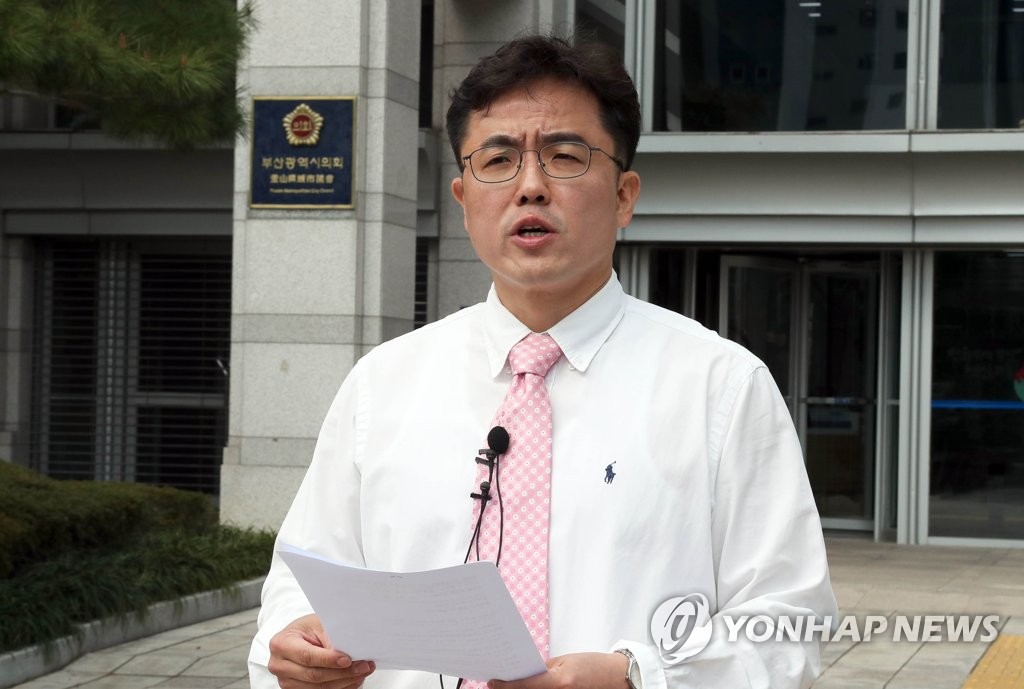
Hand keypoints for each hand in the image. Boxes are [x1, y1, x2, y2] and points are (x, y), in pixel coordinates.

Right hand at [267, 614, 375, 687]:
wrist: (299, 637)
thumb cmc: (308, 628)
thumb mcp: (317, 623)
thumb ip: (330, 637)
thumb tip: (349, 652)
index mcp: (281, 644)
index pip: (307, 656)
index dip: (329, 660)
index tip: (348, 659)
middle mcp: (279, 665)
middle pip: (314, 675)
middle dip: (342, 673)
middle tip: (364, 666)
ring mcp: (286, 681)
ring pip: (318, 688)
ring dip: (344, 682)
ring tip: (362, 672)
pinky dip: (340, 688)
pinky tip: (352, 680)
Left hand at [489, 652, 627, 688]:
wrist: (618, 679)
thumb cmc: (593, 666)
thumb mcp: (565, 662)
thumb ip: (543, 669)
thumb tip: (522, 675)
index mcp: (560, 682)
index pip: (524, 685)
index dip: (504, 685)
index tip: (492, 682)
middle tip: (497, 686)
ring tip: (511, 688)